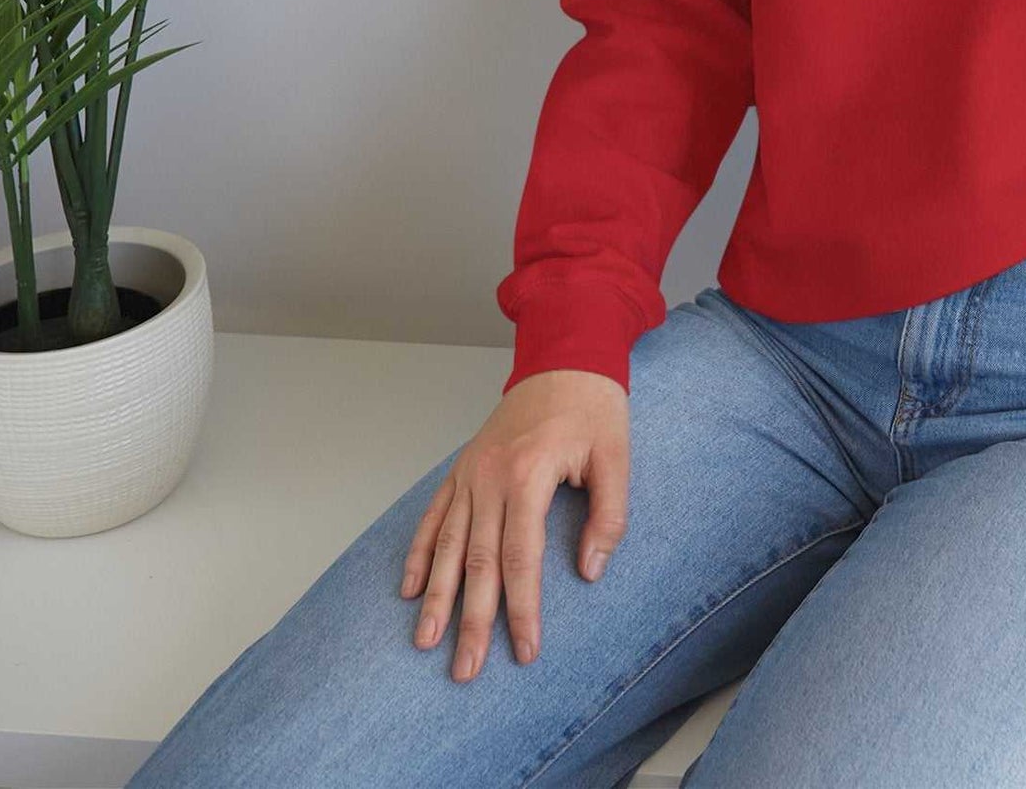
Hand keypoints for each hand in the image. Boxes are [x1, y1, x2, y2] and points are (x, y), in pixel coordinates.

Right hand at [401, 368, 628, 681]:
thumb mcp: (616, 457)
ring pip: (446, 544)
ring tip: (426, 642)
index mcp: (529, 475)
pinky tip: (410, 588)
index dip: (522, 609)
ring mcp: (471, 472)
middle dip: (470, 619)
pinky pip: (434, 515)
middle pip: (476, 561)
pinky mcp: (463, 467)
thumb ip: (609, 516)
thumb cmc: (594, 407)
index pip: (521, 558)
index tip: (524, 650)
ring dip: (436, 596)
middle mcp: (490, 476)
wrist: (565, 356)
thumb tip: (589, 572)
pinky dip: (419, 552)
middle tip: (465, 670)